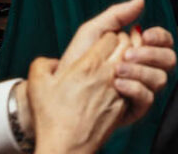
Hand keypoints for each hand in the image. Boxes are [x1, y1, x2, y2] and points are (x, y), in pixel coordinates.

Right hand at [27, 32, 127, 153]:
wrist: (66, 146)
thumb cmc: (51, 117)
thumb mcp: (37, 85)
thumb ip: (42, 64)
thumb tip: (51, 61)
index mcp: (87, 64)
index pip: (111, 34)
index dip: (109, 34)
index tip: (104, 40)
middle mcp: (107, 74)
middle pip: (128, 44)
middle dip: (124, 41)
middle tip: (116, 47)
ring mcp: (119, 88)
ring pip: (136, 62)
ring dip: (132, 59)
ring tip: (123, 62)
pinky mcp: (126, 103)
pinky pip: (140, 82)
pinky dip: (135, 78)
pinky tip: (125, 81)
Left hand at [58, 0, 176, 126]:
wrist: (58, 96)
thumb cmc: (74, 64)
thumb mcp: (92, 34)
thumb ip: (116, 15)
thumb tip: (140, 1)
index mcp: (138, 50)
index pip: (163, 40)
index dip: (159, 36)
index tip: (145, 35)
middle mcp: (144, 69)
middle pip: (168, 58)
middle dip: (151, 54)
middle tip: (128, 55)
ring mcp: (141, 88)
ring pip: (160, 78)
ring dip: (140, 71)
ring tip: (116, 71)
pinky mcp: (135, 107)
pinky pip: (148, 98)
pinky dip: (134, 89)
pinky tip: (118, 85)